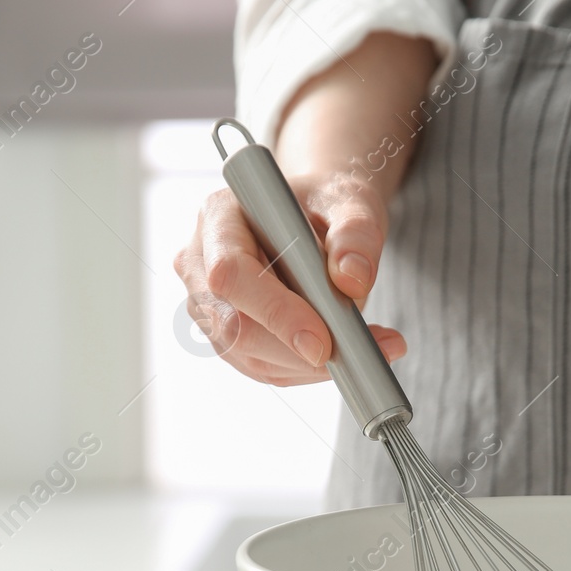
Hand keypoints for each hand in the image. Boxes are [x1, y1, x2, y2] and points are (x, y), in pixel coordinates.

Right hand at [173, 172, 406, 385]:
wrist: (315, 215)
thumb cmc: (325, 202)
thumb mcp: (350, 201)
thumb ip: (356, 234)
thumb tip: (352, 279)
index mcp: (219, 218)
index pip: (231, 274)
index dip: (274, 312)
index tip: (322, 342)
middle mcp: (201, 263)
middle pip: (233, 327)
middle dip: (296, 351)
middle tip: (359, 353)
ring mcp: (208, 305)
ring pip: (248, 356)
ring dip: (308, 365)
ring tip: (370, 349)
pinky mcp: (227, 336)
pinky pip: (263, 367)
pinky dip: (307, 369)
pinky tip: (345, 353)